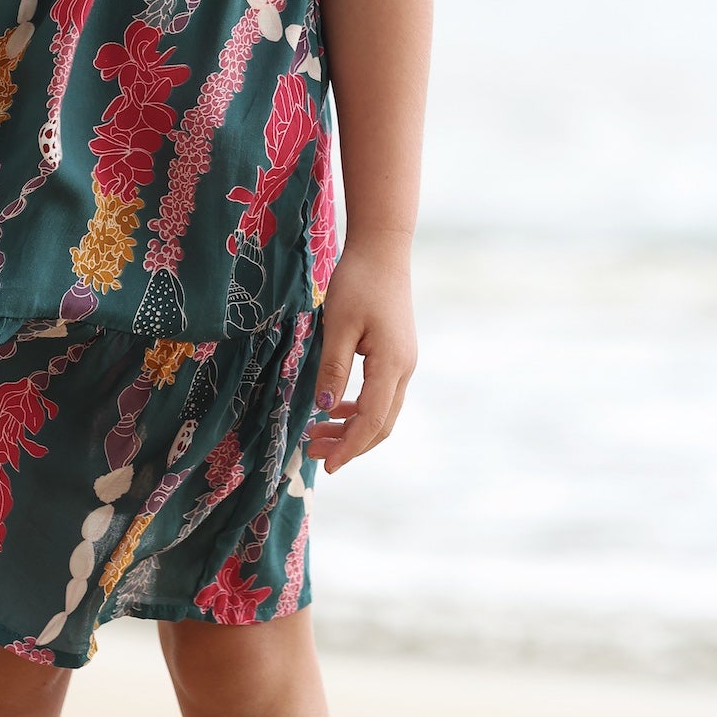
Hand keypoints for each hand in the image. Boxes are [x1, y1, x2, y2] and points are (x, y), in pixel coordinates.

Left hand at [304, 239, 417, 472]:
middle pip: (381, 424)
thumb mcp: (338, 325)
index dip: (349, 447)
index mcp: (392, 365)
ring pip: (382, 411)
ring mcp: (404, 362)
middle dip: (349, 444)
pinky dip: (359, 408)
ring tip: (317, 433)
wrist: (382, 250)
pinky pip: (381, 394)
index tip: (326, 465)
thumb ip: (333, 368)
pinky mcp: (396, 355)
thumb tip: (325, 408)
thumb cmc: (358, 282)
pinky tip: (335, 408)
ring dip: (352, 428)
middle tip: (312, 451)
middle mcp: (404, 368)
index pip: (372, 421)